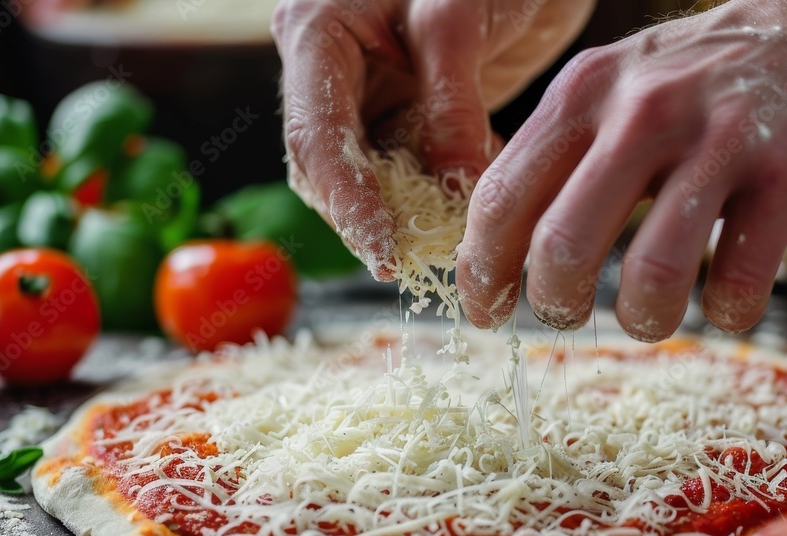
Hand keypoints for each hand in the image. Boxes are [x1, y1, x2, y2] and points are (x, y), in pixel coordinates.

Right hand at [272, 0, 594, 278]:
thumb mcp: (460, 18)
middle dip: (371, 217)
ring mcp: (367, 96)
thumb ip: (452, 104)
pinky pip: (410, 170)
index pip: (316, 136)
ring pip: (370, 178)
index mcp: (316, 33)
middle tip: (413, 260)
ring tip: (449, 239)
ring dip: (408, 213)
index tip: (382, 252)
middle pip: (330, 169)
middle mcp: (329, 72)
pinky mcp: (405, 114)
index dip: (346, 202)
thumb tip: (455, 187)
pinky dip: (438, 194)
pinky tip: (470, 207)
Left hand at [455, 0, 786, 339]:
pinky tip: (726, 303)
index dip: (481, 271)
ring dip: (642, 319)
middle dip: (554, 305)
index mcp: (581, 95)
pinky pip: (740, 276)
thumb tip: (496, 248)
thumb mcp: (611, 90)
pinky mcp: (785, 173)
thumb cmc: (700, 80)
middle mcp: (640, 113)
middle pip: (561, 245)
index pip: (500, 198)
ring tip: (648, 318)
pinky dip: (727, 311)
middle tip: (567, 316)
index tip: (485, 311)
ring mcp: (715, 141)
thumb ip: (556, 156)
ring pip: (651, 272)